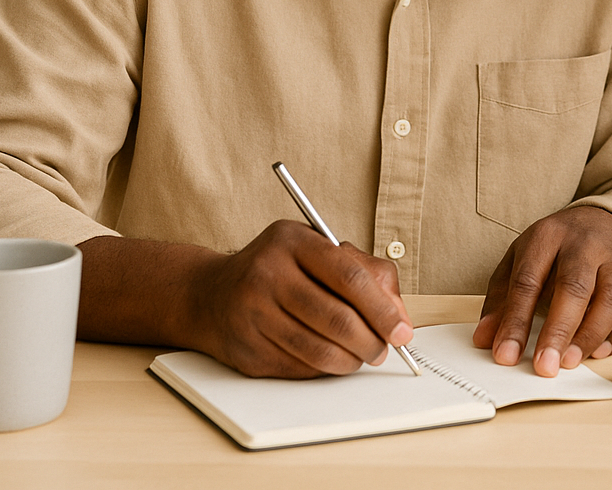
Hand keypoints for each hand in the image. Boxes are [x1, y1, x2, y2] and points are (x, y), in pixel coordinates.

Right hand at [186, 220, 412, 377]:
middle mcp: (267, 274)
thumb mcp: (319, 251)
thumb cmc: (278, 270)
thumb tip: (399, 316)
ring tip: (362, 356)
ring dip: (351, 360)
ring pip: (320, 350)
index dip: (382, 308)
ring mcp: (252, 313)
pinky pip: (300, 368)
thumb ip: (366, 272)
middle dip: (371, 341)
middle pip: (337, 319)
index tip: (402, 331)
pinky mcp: (246, 350)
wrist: (209, 295)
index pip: (349, 277)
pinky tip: (330, 359)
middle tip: (384, 349)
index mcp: (292, 241)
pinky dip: (325, 369)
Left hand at [472, 205, 611, 376]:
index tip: (506, 355)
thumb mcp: (519, 260)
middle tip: (545, 366)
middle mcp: (586, 245)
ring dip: (591, 335)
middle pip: (575, 287)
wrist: (601, 222)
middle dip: (558, 331)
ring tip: (570, 361)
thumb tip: (485, 339)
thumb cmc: (555, 248)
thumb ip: (501, 299)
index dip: (515, 321)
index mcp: (548, 236)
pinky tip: (600, 350)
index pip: (529, 280)